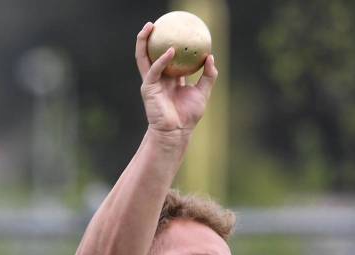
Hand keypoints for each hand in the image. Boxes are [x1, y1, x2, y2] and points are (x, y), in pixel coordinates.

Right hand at [135, 22, 217, 137]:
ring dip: (144, 41)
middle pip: (149, 53)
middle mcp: (158, 78)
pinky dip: (162, 60)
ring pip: (143, 57)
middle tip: (156, 22)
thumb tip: (211, 56)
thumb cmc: (188, 115)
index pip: (165, 57)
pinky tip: (171, 50)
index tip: (174, 29)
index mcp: (169, 78)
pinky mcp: (149, 88)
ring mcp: (151, 82)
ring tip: (150, 27)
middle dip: (149, 37)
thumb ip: (208, 75)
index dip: (167, 43)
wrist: (177, 132)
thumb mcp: (203, 92)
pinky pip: (154, 70)